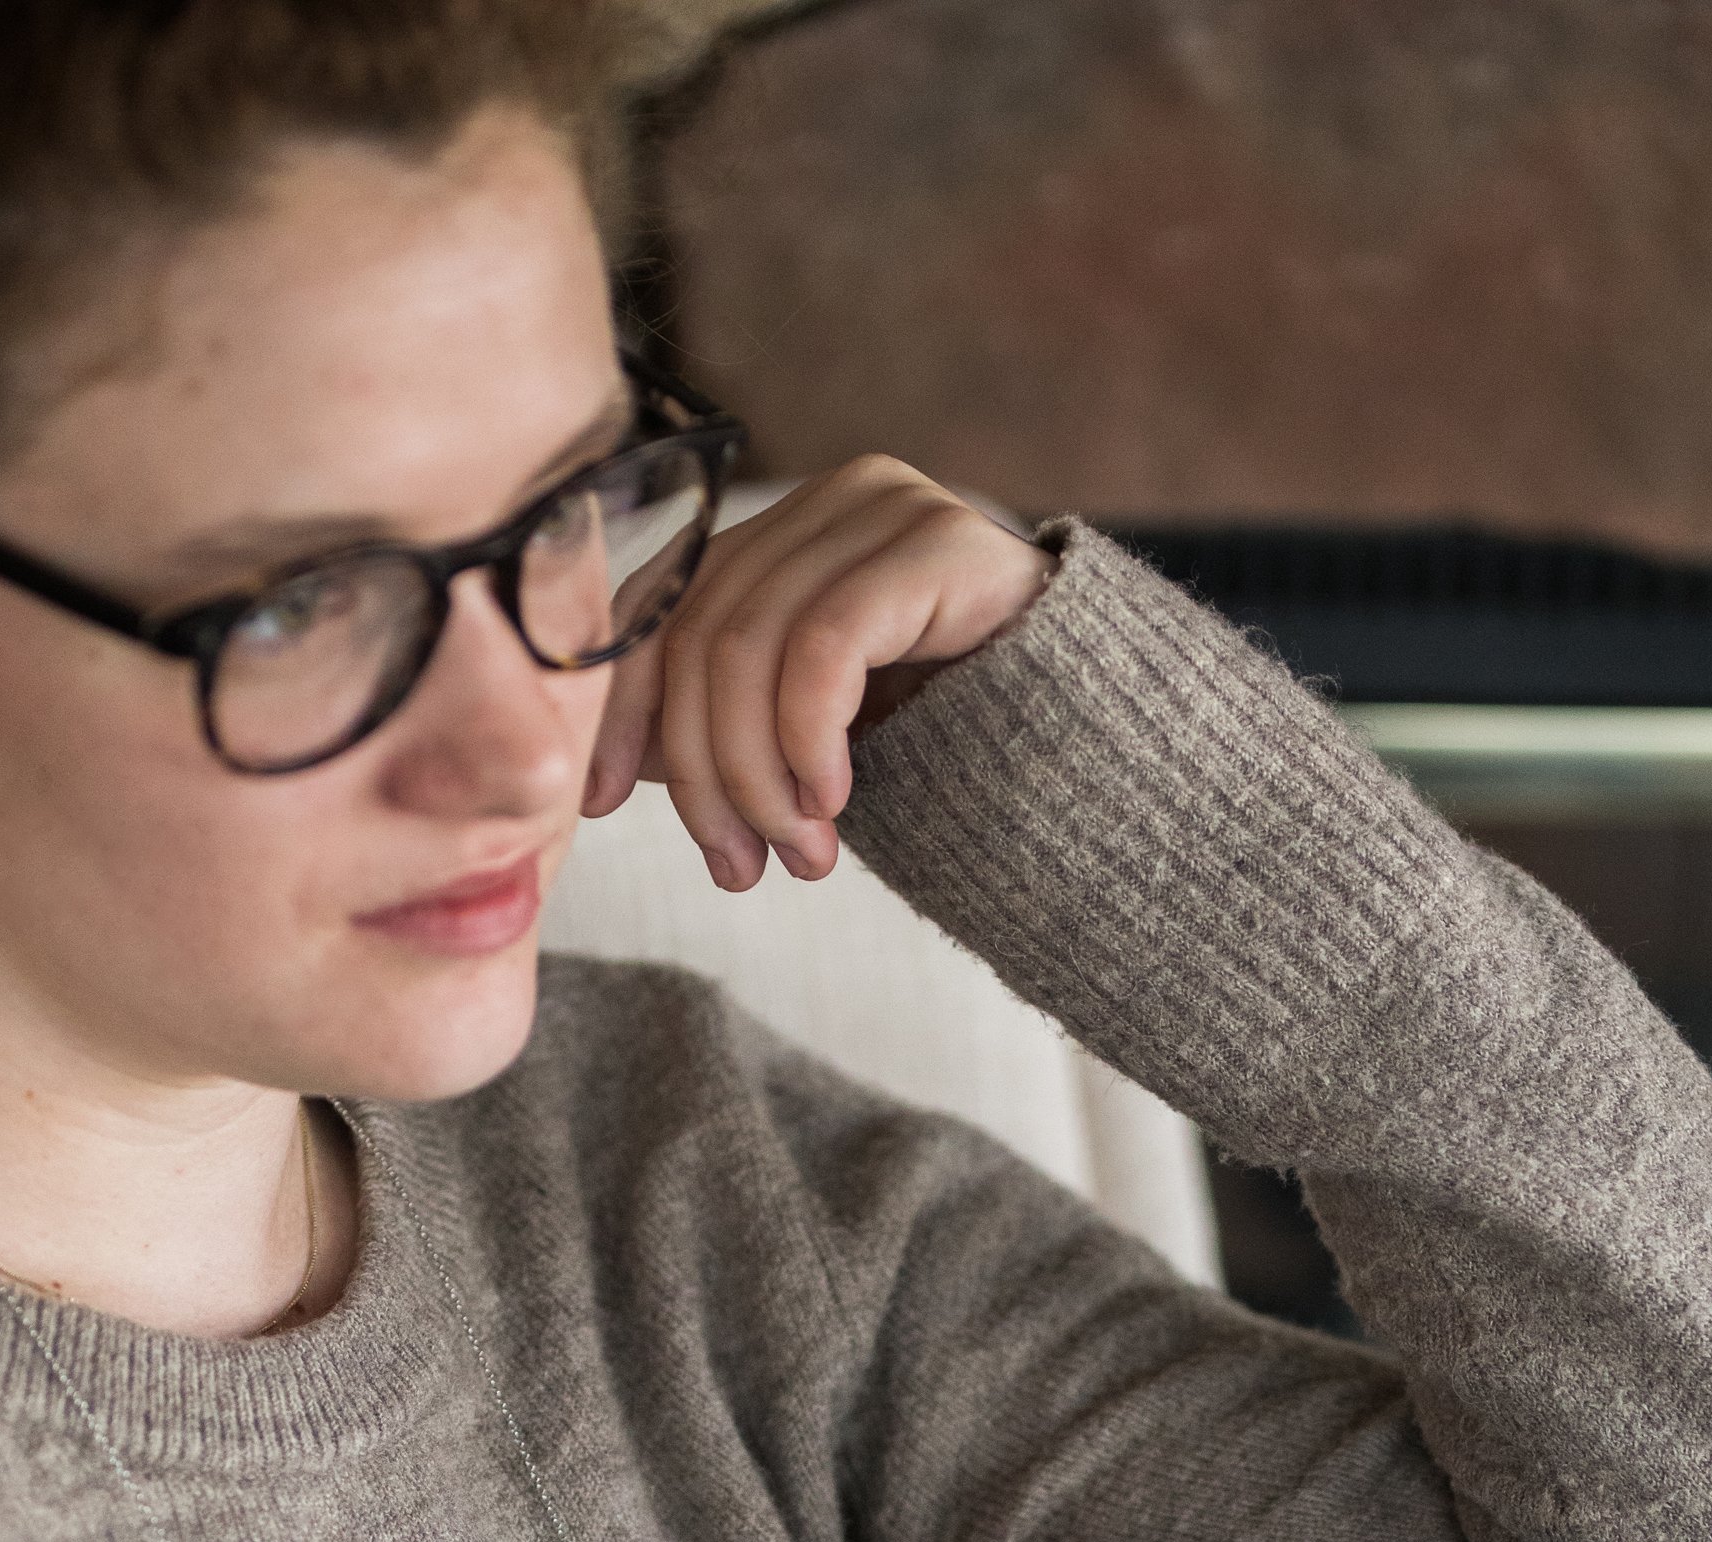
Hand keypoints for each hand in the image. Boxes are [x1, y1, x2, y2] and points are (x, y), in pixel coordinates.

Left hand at [579, 455, 1055, 891]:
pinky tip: (833, 802)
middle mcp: (829, 502)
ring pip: (751, 644)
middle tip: (739, 869)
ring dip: (758, 774)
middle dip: (705, 771)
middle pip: (700, 634)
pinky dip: (808, 736)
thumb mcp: (817, 738)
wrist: (1108, 733)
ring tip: (798, 857)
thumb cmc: (959, 738)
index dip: (622, 710)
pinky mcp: (938, 541)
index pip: (660, 607)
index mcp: (785, 535)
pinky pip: (826, 643)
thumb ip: (726, 730)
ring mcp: (886, 508)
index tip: (603, 806)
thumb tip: (608, 771)